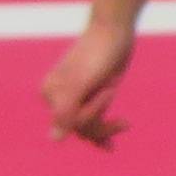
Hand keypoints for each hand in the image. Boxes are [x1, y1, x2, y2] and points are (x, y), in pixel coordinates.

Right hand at [42, 21, 138, 146]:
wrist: (115, 30)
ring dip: (106, 128)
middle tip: (124, 122)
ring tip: (125, 124)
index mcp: (51, 92)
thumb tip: (54, 139)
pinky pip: (93, 121)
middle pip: (78, 127)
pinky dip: (103, 131)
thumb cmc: (98, 54)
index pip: (70, 122)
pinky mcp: (91, 95)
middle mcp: (59, 96)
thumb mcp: (83, 83)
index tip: (109, 92)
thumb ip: (66, 109)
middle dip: (101, 125)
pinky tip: (111, 145)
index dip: (92, 114)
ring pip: (87, 126)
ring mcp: (76, 96)